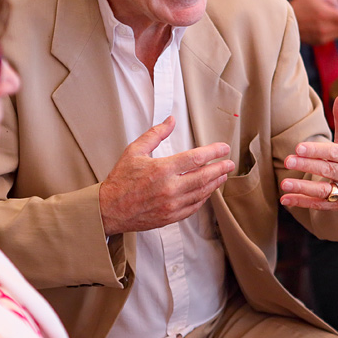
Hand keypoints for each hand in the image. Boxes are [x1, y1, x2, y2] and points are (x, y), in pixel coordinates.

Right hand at [98, 116, 233, 236]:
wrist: (108, 209)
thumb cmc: (120, 181)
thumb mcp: (134, 151)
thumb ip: (155, 134)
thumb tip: (170, 120)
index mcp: (162, 170)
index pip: (196, 158)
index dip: (214, 152)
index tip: (224, 148)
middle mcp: (170, 188)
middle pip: (204, 176)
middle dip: (220, 169)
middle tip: (229, 163)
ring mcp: (171, 205)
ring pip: (202, 193)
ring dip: (215, 183)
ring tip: (222, 176)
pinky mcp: (170, 217)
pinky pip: (194, 207)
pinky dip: (203, 198)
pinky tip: (207, 192)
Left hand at [280, 94, 337, 211]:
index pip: (334, 153)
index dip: (317, 151)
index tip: (299, 147)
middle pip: (327, 170)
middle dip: (307, 166)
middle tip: (287, 161)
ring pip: (323, 190)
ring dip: (303, 188)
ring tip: (284, 185)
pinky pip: (319, 205)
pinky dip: (302, 202)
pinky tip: (286, 199)